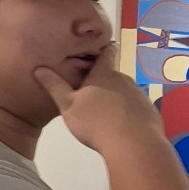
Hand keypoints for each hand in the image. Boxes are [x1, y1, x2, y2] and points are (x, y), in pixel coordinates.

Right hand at [33, 45, 161, 153]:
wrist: (133, 143)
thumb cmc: (95, 121)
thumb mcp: (68, 105)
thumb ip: (55, 87)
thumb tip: (39, 68)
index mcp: (103, 75)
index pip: (104, 55)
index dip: (102, 50)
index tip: (102, 46)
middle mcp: (124, 80)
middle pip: (113, 77)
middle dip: (103, 82)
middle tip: (91, 93)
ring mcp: (139, 95)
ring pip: (125, 93)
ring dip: (116, 99)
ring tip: (105, 115)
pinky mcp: (149, 112)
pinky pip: (136, 109)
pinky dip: (128, 113)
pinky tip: (121, 127)